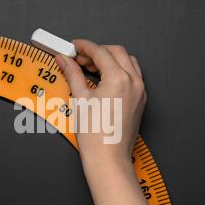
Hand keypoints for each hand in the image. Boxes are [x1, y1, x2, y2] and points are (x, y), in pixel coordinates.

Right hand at [55, 40, 182, 204]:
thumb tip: (64, 60)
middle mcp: (133, 81)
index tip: (72, 46)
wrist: (108, 159)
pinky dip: (118, 71)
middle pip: (116, 52)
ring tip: (89, 69)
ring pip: (127, 62)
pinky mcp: (140, 100)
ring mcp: (140, 91)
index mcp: (119, 79)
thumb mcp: (80, 99)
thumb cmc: (95, 136)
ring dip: (109, 59)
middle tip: (77, 58)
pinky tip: (102, 79)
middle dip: (96, 51)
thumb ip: (72, 74)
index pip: (100, 52)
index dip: (83, 46)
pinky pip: (132, 75)